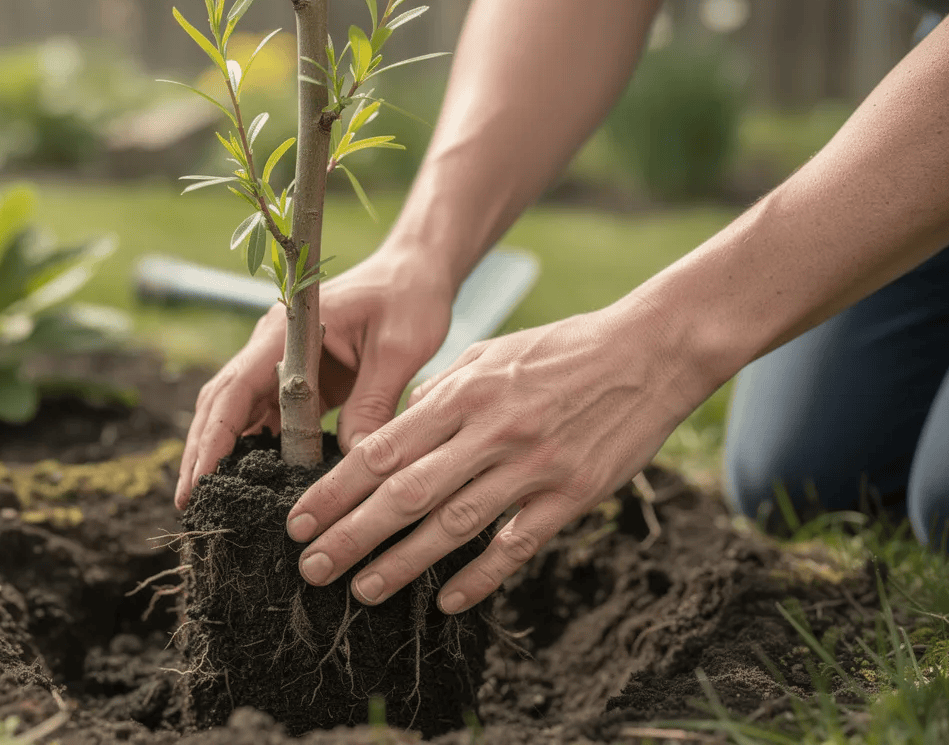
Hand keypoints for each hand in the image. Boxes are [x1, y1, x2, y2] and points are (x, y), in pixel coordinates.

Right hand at [175, 251, 455, 509]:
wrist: (415, 271)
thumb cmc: (408, 298)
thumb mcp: (399, 350)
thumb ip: (375, 402)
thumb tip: (357, 461)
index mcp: (287, 332)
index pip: (236, 388)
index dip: (214, 436)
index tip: (199, 478)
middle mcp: (272, 347)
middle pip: (221, 402)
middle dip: (201, 451)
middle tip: (186, 502)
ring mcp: (280, 362)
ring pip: (237, 413)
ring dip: (221, 453)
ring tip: (207, 500)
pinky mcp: (299, 379)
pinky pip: (267, 417)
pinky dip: (255, 448)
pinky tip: (250, 482)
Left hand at [283, 303, 710, 613]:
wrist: (649, 351)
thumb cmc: (562, 350)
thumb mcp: (489, 355)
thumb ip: (439, 395)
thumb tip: (397, 430)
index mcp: (462, 394)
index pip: (382, 450)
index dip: (335, 490)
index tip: (299, 519)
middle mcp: (490, 432)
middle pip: (406, 494)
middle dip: (352, 535)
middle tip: (312, 566)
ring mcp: (533, 467)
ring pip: (453, 525)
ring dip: (402, 563)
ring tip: (362, 590)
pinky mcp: (573, 495)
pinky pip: (517, 544)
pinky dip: (480, 576)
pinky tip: (446, 600)